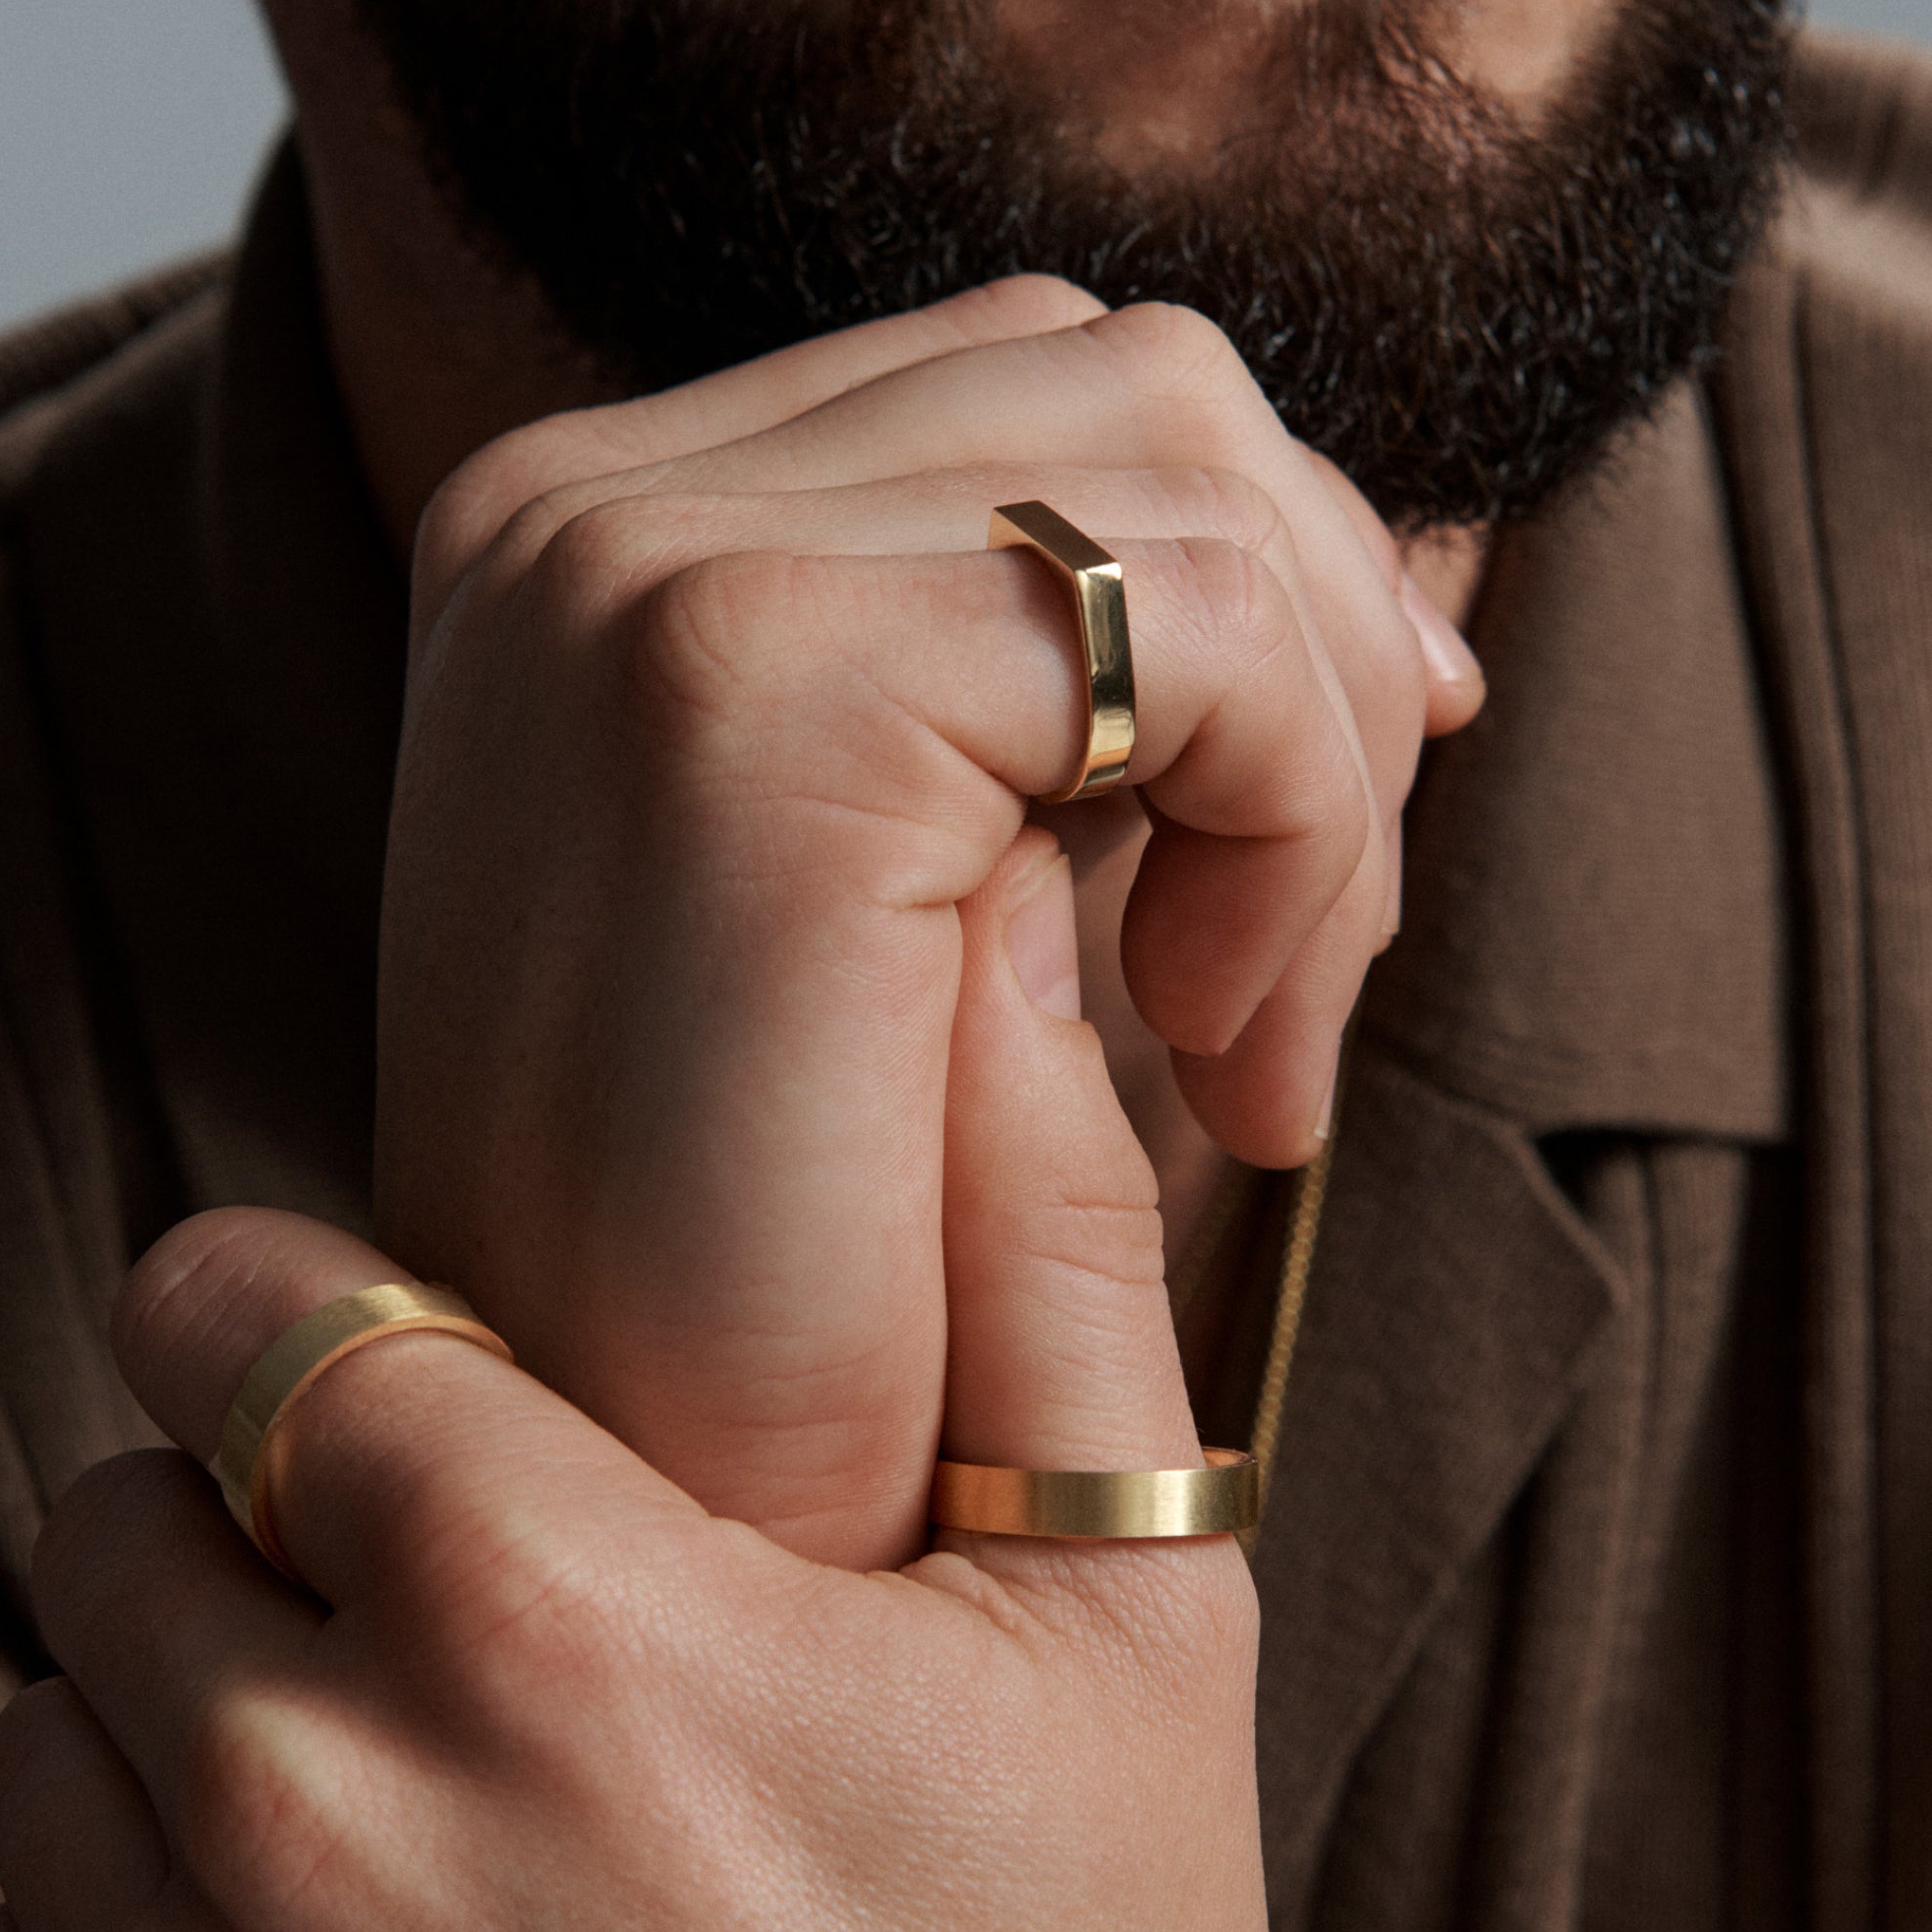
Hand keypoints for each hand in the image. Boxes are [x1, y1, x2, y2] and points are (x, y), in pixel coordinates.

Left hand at [0, 839, 1279, 1931]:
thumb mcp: (1128, 1630)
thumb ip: (1040, 1253)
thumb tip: (995, 943)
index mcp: (557, 1625)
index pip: (236, 1311)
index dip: (311, 1327)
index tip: (396, 1387)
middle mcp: (311, 1833)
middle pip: (122, 1518)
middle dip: (263, 1541)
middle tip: (469, 1651)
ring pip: (42, 1741)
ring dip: (191, 1744)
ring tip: (432, 1837)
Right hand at [377, 281, 1480, 1564]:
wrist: (651, 1550)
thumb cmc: (783, 1267)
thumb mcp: (904, 903)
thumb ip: (1027, 691)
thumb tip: (1321, 561)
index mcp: (591, 538)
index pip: (1021, 382)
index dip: (1245, 565)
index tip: (1350, 789)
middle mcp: (581, 503)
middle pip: (1129, 381)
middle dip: (1309, 645)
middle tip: (1304, 960)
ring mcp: (642, 563)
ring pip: (1185, 464)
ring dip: (1313, 760)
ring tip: (1259, 1030)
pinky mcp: (758, 674)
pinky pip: (1195, 617)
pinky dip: (1298, 813)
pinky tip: (1231, 1039)